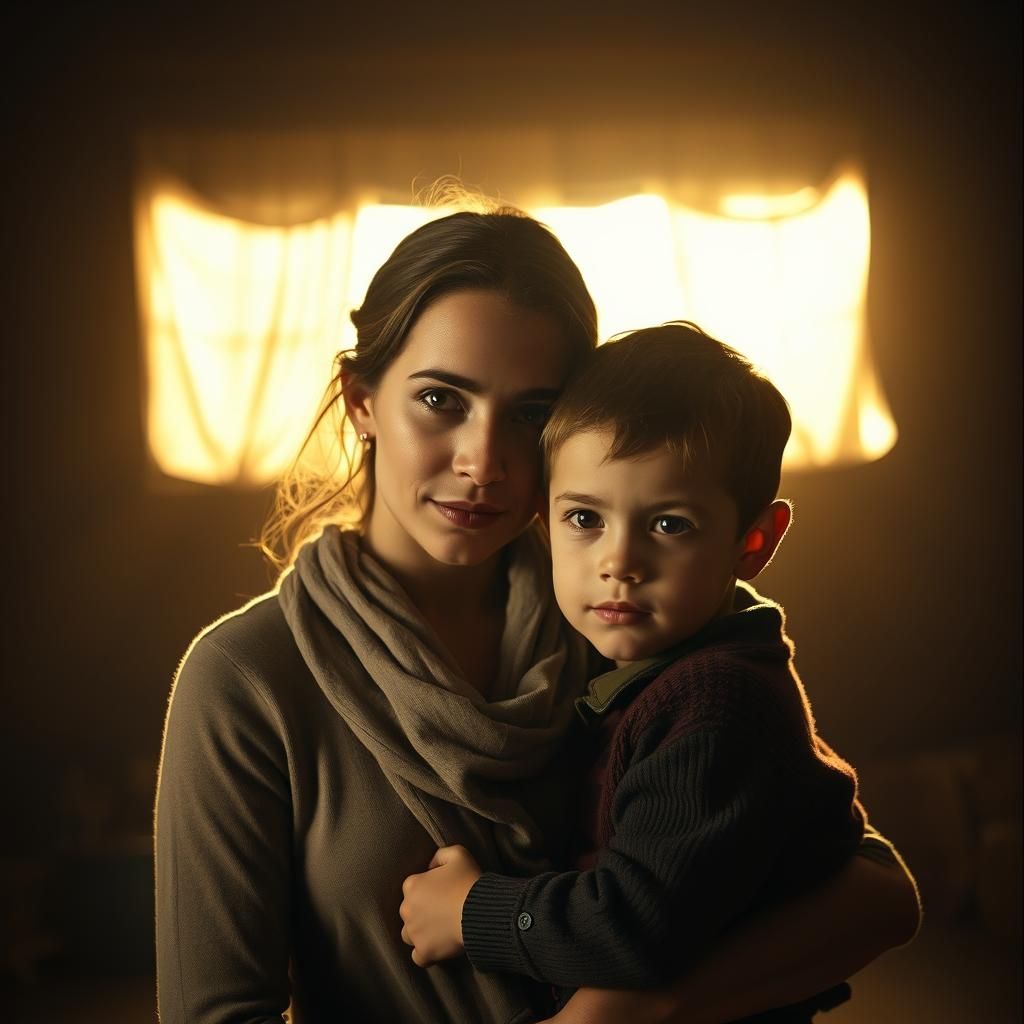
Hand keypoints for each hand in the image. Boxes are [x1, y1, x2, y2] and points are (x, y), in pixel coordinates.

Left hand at [400, 844, 481, 966]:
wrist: (481, 911)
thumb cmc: (469, 881)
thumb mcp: (457, 854)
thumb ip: (439, 855)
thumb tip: (430, 866)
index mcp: (412, 885)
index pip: (412, 888)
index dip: (428, 889)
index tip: (443, 893)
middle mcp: (407, 909)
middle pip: (409, 911)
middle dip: (422, 911)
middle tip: (443, 911)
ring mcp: (414, 932)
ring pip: (409, 934)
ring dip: (420, 932)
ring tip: (439, 930)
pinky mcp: (424, 951)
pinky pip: (418, 956)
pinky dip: (426, 953)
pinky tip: (438, 947)